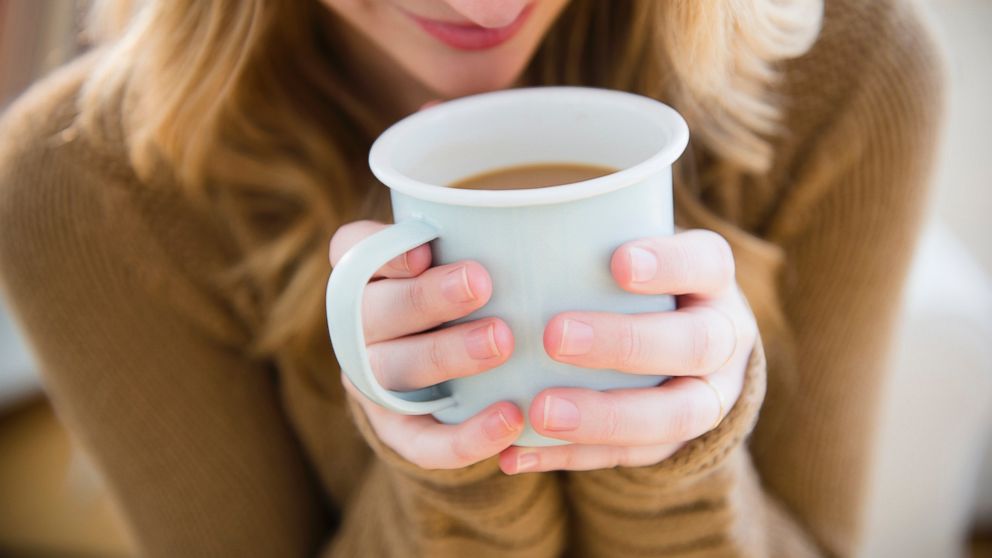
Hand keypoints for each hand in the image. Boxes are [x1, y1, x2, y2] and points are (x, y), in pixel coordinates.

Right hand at [329, 220, 524, 468]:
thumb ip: (486, 239)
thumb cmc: (474, 296)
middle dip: (427, 297)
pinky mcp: (397, 431)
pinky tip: (510, 420)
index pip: (354, 249)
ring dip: (446, 355)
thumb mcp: (471, 258)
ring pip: (395, 369)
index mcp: (368, 273)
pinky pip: (421, 441)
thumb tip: (550, 219)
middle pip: (374, 309)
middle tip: (482, 283)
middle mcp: (359, 326)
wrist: (455, 377)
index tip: (425, 249)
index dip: (383, 250)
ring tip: (503, 343)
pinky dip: (464, 436)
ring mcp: (373, 381)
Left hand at [498, 229, 757, 473]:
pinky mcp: (675, 444)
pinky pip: (629, 457)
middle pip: (693, 344)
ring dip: (603, 416)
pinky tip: (518, 452)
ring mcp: (707, 397)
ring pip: (673, 416)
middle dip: (625, 342)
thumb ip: (588, 234)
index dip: (669, 264)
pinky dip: (570, 457)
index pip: (706, 264)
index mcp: (712, 280)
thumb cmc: (635, 281)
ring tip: (540, 412)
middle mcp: (723, 339)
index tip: (618, 261)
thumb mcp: (632, 245)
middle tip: (555, 335)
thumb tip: (497, 216)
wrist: (684, 347)